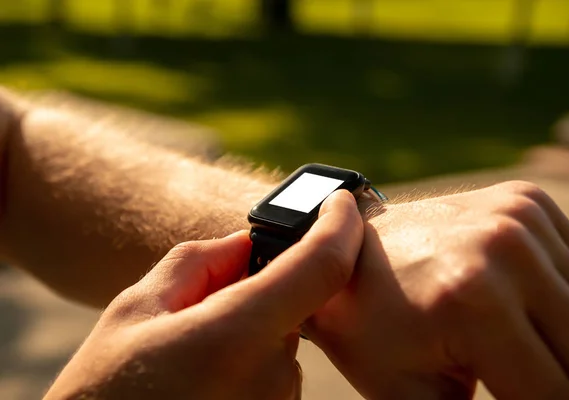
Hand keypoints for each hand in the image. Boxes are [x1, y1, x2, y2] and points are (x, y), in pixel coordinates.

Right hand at [44, 190, 362, 399]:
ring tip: (195, 355)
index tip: (340, 203)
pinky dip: (251, 360)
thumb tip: (244, 245)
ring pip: (283, 341)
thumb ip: (199, 264)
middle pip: (293, 303)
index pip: (321, 266)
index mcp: (237, 335)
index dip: (339, 226)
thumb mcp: (136, 309)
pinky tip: (206, 377)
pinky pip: (276, 374)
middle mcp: (272, 376)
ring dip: (252, 330)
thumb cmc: (104, 390)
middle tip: (205, 304)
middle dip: (260, 289)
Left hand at [306, 181, 568, 398]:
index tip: (515, 398)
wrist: (351, 249)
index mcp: (474, 302)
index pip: (557, 398)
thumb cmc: (369, 328)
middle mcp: (507, 248)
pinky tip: (532, 319)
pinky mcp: (530, 201)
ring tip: (526, 359)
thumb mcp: (408, 395)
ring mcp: (522, 216)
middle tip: (526, 386)